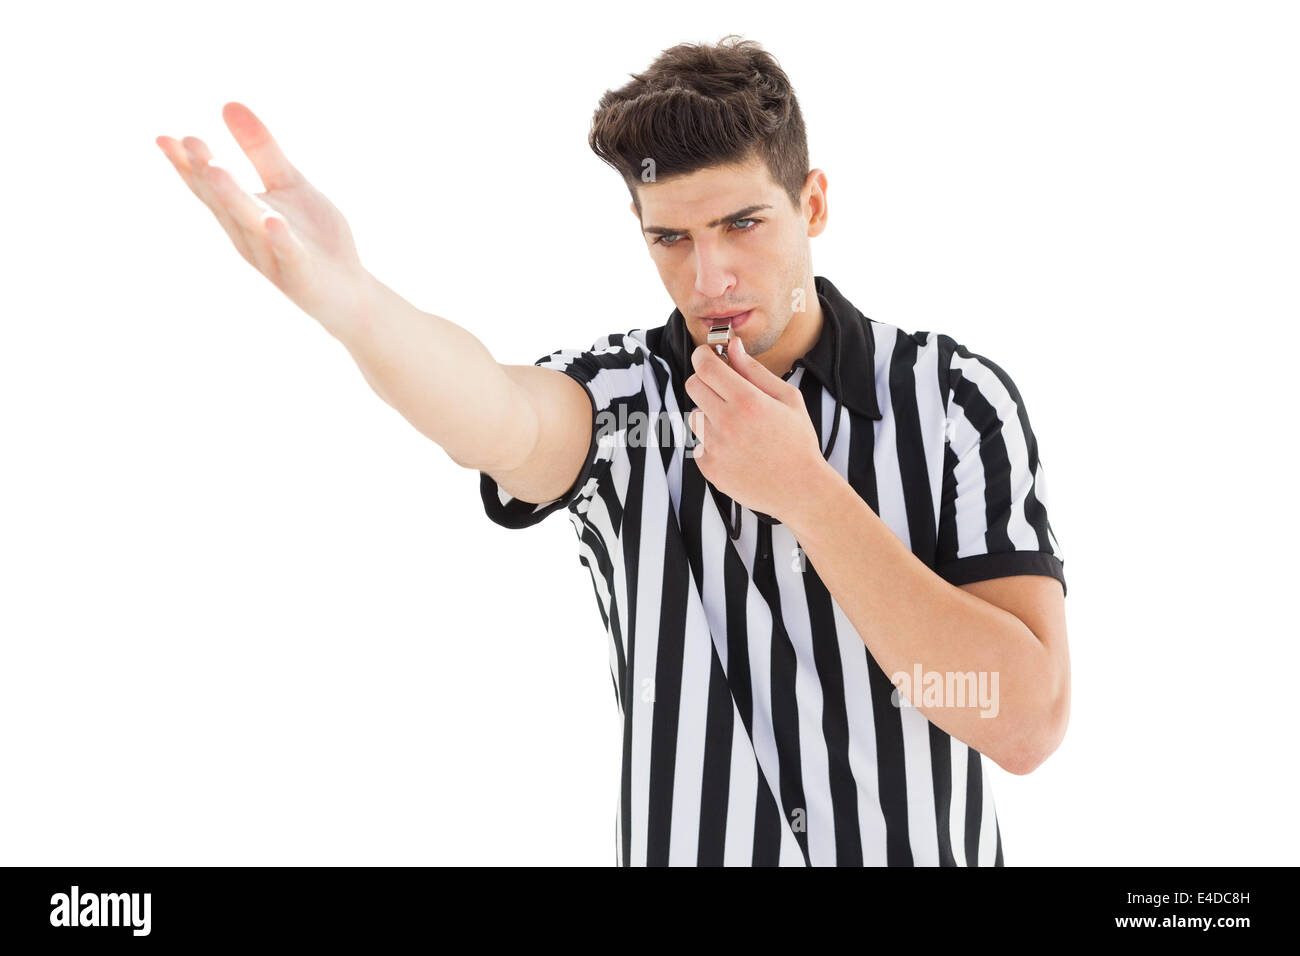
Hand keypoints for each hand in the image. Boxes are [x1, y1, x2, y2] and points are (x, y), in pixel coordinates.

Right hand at [157, 102, 371, 336]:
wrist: (349, 290)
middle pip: (223, 201)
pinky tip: (272, 220)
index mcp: (241, 213)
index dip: (185, 164)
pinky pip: (289, 253)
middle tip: (187, 141)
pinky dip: (280, 238)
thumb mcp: (289, 184)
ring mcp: (273, 256)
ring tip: (214, 168)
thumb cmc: (314, 238)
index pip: (207, 186)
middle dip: (204, 173)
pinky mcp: (302, 273)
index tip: (163, 137)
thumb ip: (261, 149)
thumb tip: (228, 103)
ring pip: (249, 223)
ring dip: (232, 197)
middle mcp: (248, 235)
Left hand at [684, 335, 826, 521]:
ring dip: (709, 414)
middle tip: (724, 389)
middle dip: (705, 381)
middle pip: (692, 385)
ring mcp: (714, 447)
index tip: (708, 356)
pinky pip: (698, 442)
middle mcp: (726, 423)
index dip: (703, 355)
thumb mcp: (787, 398)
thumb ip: (754, 370)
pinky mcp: (708, 467)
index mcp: (748, 401)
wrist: (800, 489)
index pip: (705, 366)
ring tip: (737, 427)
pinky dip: (712, 442)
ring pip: (694, 415)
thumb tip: (732, 346)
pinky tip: (737, 449)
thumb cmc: (798, 441)